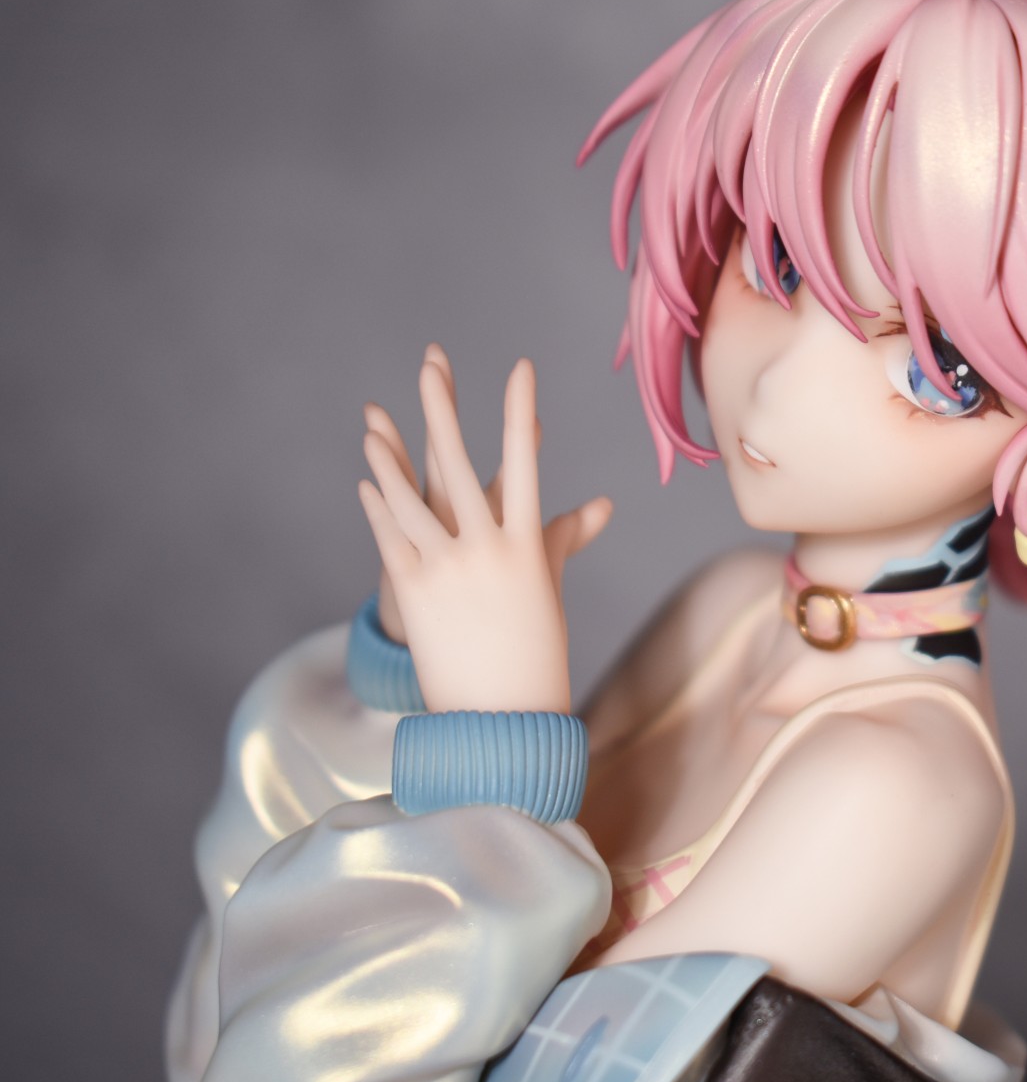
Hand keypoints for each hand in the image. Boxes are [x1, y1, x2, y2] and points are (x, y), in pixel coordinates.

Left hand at [359, 349, 610, 711]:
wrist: (502, 715)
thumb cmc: (537, 650)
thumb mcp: (549, 588)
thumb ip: (563, 537)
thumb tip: (605, 505)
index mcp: (528, 546)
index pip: (528, 463)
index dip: (522, 413)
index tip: (521, 370)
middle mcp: (487, 550)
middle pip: (462, 464)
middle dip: (443, 410)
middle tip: (431, 366)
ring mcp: (447, 569)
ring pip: (411, 500)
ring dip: (388, 459)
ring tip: (373, 426)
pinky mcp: (414, 592)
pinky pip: (390, 539)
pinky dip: (378, 509)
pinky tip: (366, 483)